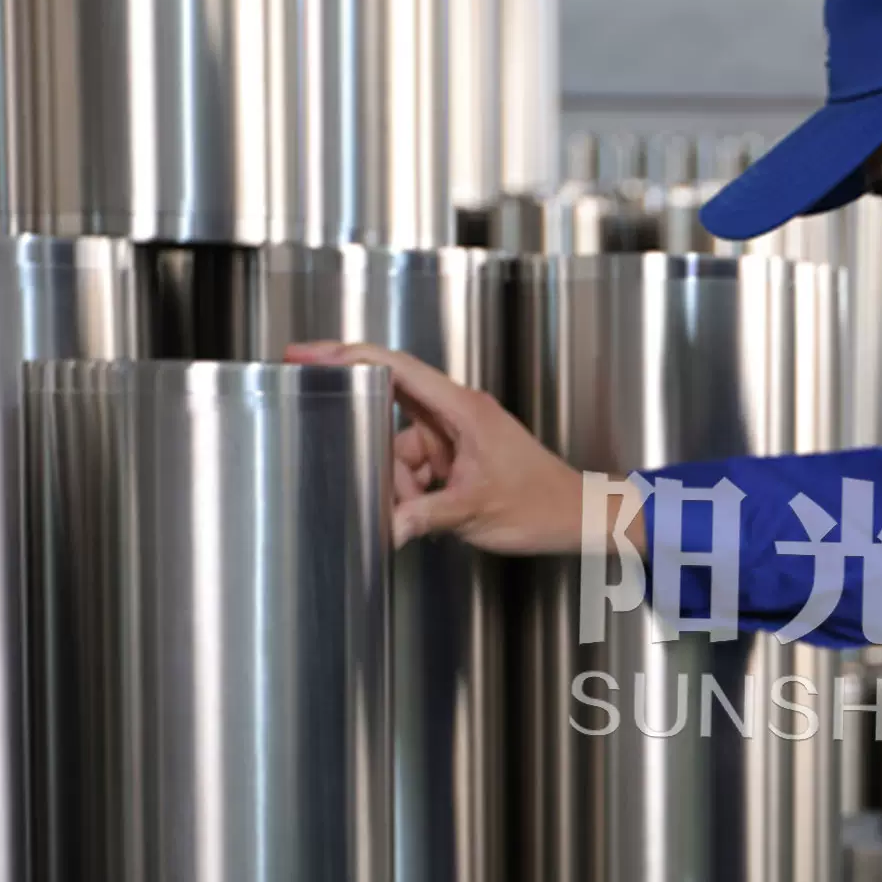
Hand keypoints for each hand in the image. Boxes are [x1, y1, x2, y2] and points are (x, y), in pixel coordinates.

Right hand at [283, 341, 615, 553]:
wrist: (576, 515)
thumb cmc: (541, 503)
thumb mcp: (476, 511)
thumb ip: (425, 516)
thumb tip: (386, 527)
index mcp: (462, 408)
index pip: (394, 368)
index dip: (345, 356)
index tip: (305, 354)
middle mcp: (456, 414)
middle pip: (390, 410)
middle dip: (373, 447)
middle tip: (365, 475)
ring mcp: (456, 435)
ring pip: (400, 449)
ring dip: (400, 484)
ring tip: (426, 513)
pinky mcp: (457, 457)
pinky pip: (416, 468)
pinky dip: (413, 493)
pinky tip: (426, 515)